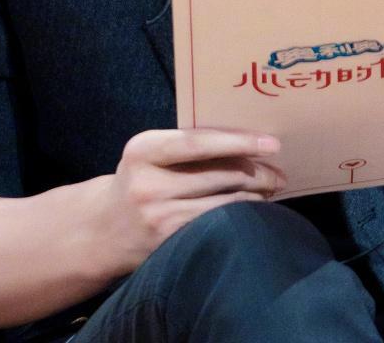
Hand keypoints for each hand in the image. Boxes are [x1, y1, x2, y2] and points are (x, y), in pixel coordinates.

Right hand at [93, 128, 287, 274]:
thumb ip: (188, 146)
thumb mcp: (151, 155)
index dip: (239, 142)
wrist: (104, 230)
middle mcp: (147, 184)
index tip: (272, 144)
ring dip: (255, 196)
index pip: (199, 143)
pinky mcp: (168, 242)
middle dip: (257, 173)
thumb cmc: (141, 181)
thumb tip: (249, 141)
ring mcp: (158, 216)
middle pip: (219, 174)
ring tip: (272, 189)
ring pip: (223, 202)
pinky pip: (216, 224)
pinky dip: (240, 214)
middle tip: (280, 172)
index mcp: (143, 150)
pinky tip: (253, 209)